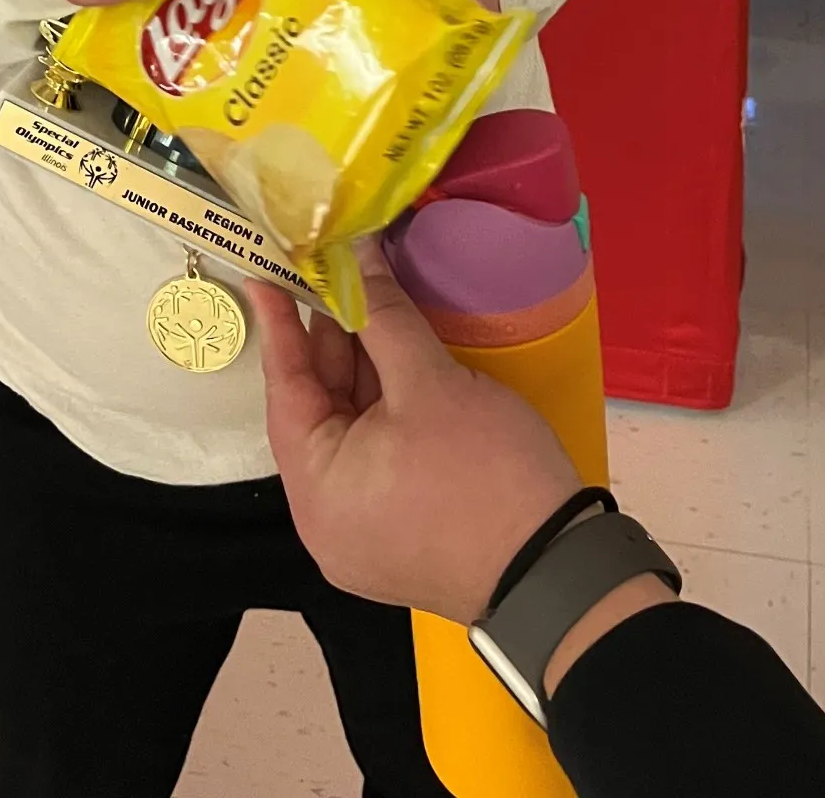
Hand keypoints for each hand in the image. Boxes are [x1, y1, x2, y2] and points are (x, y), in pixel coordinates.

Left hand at [247, 250, 575, 621]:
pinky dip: (383, 404)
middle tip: (332, 274)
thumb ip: (383, 315)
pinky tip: (397, 357)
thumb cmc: (483, 473)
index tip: (267, 275)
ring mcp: (365, 530)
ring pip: (350, 430)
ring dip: (361, 369)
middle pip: (317, 410)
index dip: (280, 326)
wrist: (557, 566)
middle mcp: (327, 518)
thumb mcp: (429, 382)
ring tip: (368, 302)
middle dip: (330, 341)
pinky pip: (376, 453)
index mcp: (316, 490)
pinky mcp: (402, 529)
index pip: (285, 390)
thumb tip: (357, 258)